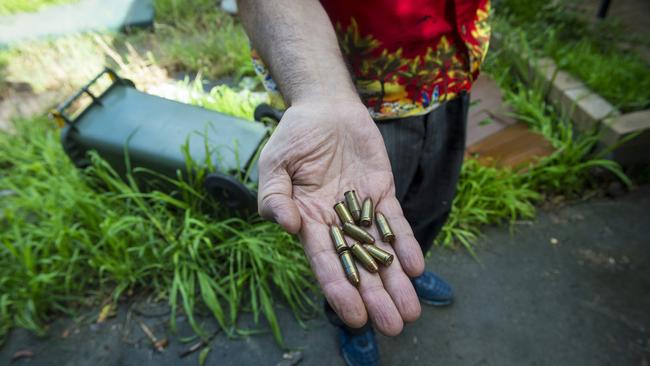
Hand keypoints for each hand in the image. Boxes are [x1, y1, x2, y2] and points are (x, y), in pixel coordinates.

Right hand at [257, 99, 424, 334]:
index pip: (325, 262)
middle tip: (394, 326)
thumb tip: (287, 225)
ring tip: (412, 310)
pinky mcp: (382, 192)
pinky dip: (406, 243)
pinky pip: (395, 222)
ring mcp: (362, 209)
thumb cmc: (294, 137)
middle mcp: (336, 223)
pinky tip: (416, 266)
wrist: (324, 107)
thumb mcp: (274, 165)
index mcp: (308, 222)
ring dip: (396, 281)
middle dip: (375, 296)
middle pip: (359, 266)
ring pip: (381, 251)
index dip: (340, 289)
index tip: (354, 316)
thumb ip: (274, 196)